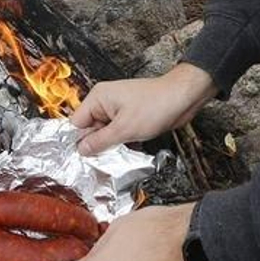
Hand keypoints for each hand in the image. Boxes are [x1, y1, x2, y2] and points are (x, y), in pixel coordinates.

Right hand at [69, 63, 217, 154]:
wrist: (182, 98)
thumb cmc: (156, 105)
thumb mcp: (124, 129)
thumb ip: (100, 141)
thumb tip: (82, 150)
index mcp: (98, 98)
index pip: (76, 123)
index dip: (78, 142)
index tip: (79, 159)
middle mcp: (105, 102)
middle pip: (90, 129)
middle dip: (96, 146)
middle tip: (100, 162)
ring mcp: (118, 109)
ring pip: (105, 133)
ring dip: (111, 146)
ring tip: (117, 157)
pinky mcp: (130, 116)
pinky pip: (118, 133)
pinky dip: (122, 142)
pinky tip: (128, 150)